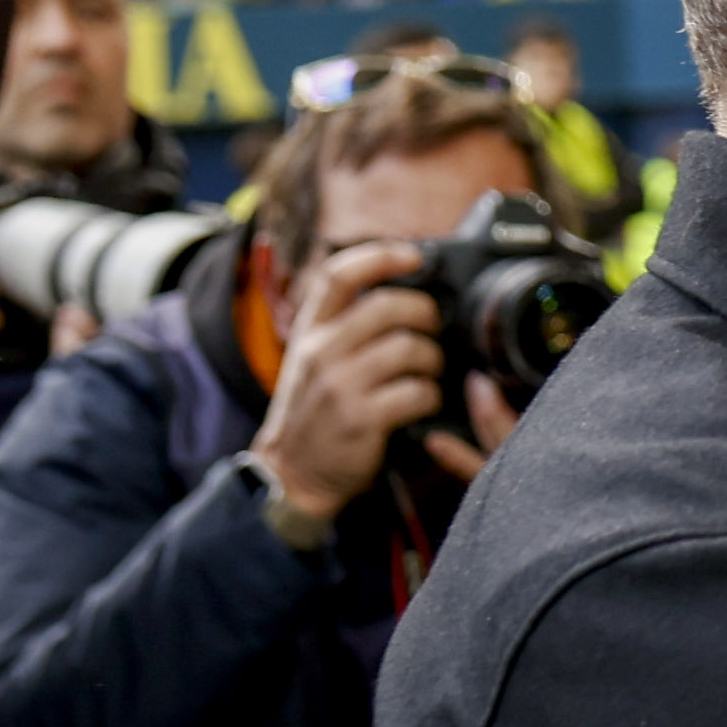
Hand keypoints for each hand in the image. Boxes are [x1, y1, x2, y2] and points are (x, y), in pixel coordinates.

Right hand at [247, 245, 498, 523]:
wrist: (293, 471)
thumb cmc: (315, 411)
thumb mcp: (314, 359)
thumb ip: (345, 327)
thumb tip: (400, 293)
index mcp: (309, 330)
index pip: (338, 275)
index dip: (379, 256)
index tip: (414, 255)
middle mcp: (320, 351)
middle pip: (387, 306)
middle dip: (426, 313)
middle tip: (433, 330)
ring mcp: (339, 385)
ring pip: (409, 348)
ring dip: (432, 359)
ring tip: (427, 372)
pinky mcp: (361, 418)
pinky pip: (417, 392)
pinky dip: (431, 396)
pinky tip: (423, 403)